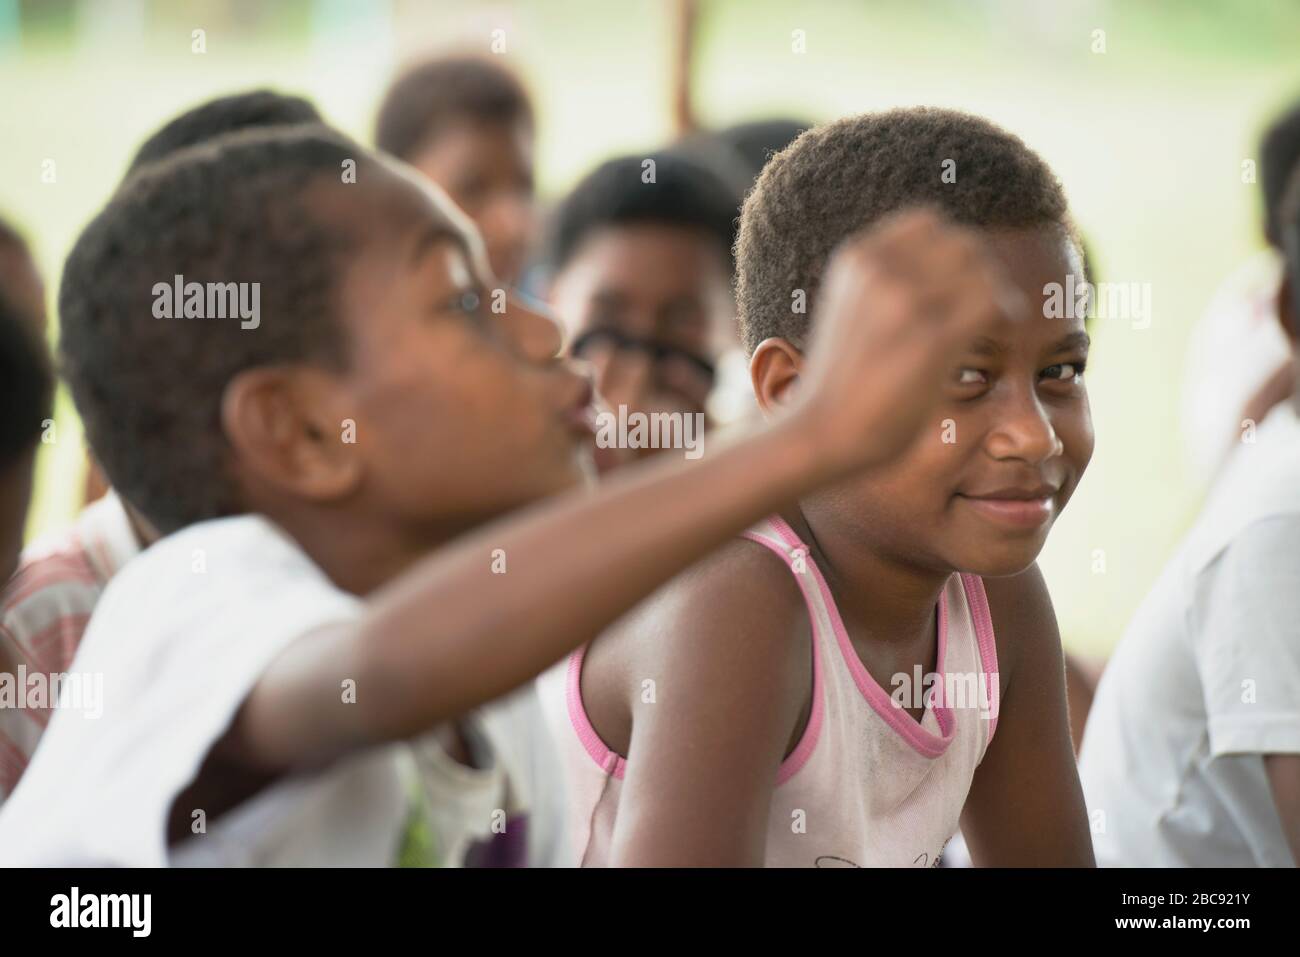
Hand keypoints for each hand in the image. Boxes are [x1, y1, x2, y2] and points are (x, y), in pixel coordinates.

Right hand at [793, 209, 1025, 474]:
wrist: (819, 432)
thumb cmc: (839, 385)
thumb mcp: (850, 312)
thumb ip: (882, 286)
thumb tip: (934, 275)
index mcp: (857, 258)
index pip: (929, 222)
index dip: (954, 248)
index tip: (963, 279)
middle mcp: (879, 268)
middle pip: (962, 241)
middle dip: (982, 269)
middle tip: (989, 303)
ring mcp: (905, 300)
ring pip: (981, 267)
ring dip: (997, 290)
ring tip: (998, 318)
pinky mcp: (930, 337)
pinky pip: (991, 302)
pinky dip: (1007, 311)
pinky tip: (1005, 331)